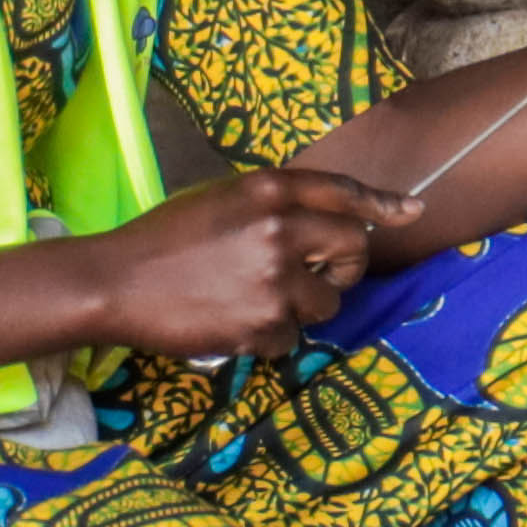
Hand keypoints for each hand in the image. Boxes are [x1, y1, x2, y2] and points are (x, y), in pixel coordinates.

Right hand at [81, 167, 417, 360]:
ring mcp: (273, 280)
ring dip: (301, 307)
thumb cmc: (165, 239)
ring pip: (327, 303)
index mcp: (268, 191)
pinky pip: (292, 336)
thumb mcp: (223, 200)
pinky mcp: (262, 324)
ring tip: (252, 298)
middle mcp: (279, 230)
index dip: (382, 204)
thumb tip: (329, 220)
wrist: (113, 283)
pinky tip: (233, 320)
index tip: (412, 212)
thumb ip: (276, 206)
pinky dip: (269, 336)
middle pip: (353, 249)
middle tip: (315, 276)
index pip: (342, 191)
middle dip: (343, 268)